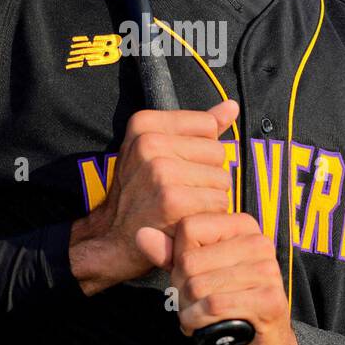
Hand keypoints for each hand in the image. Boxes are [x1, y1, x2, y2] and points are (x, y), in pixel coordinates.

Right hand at [68, 99, 237, 295]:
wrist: (113, 238)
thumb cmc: (140, 193)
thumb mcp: (158, 150)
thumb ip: (198, 128)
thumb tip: (232, 106)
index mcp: (144, 123)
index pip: (207, 125)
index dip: (201, 151)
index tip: (177, 167)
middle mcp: (149, 143)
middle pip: (218, 153)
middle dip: (208, 175)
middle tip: (181, 191)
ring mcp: (160, 171)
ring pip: (221, 179)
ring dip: (211, 198)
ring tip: (183, 206)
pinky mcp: (172, 200)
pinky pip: (219, 202)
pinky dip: (210, 216)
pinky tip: (187, 220)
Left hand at [165, 211, 298, 344]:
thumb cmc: (226, 303)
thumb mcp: (194, 273)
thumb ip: (169, 253)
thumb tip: (141, 234)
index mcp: (242, 226)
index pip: (189, 227)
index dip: (177, 257)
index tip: (188, 277)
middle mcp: (259, 243)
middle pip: (190, 260)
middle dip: (180, 289)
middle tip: (189, 304)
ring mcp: (267, 271)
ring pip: (198, 285)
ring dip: (187, 309)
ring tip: (195, 316)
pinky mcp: (269, 300)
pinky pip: (214, 306)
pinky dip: (198, 321)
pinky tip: (201, 327)